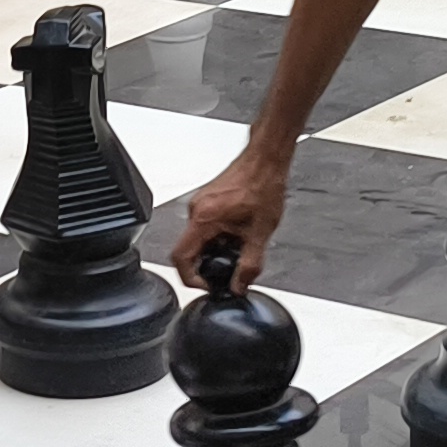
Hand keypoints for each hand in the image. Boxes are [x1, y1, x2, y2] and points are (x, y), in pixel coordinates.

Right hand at [169, 138, 291, 287]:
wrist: (266, 160)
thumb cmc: (263, 185)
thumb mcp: (260, 234)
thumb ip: (249, 265)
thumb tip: (240, 286)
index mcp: (204, 219)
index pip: (180, 258)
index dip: (190, 279)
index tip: (206, 286)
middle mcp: (196, 210)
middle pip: (188, 249)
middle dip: (207, 264)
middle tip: (228, 267)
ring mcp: (199, 203)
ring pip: (197, 237)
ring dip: (214, 248)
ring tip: (238, 245)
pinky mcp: (206, 199)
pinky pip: (203, 225)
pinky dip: (217, 235)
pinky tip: (237, 231)